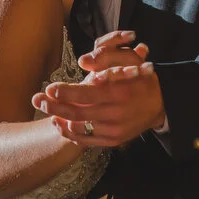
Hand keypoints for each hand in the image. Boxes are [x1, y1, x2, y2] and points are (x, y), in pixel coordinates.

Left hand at [31, 31, 164, 145]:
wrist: (161, 104)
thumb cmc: (140, 78)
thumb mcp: (129, 62)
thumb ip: (106, 58)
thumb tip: (83, 61)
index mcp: (120, 92)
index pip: (87, 94)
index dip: (65, 92)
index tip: (49, 88)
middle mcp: (117, 113)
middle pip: (78, 113)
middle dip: (54, 106)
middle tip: (37, 100)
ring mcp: (115, 129)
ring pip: (80, 128)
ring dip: (60, 120)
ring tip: (47, 112)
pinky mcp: (114, 140)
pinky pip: (87, 140)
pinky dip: (71, 133)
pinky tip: (60, 124)